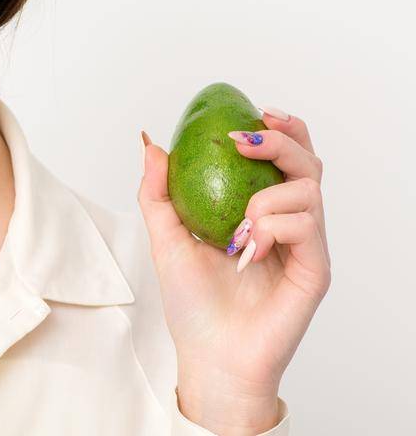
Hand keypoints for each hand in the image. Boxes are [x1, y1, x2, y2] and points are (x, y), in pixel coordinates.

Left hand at [137, 108, 329, 433]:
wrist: (209, 354)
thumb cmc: (192, 303)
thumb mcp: (165, 239)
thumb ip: (159, 193)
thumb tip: (152, 144)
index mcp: (261, 210)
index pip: (284, 159)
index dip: (279, 129)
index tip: (253, 112)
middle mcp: (290, 223)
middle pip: (308, 163)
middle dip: (282, 140)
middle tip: (246, 141)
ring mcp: (305, 246)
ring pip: (308, 190)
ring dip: (266, 196)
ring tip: (238, 226)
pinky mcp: (315, 270)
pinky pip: (307, 228)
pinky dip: (274, 228)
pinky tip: (248, 249)